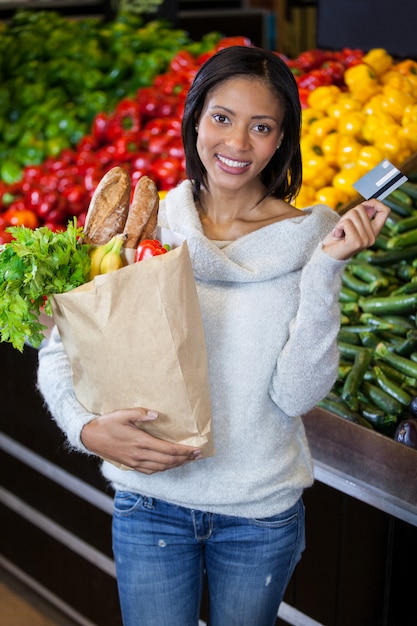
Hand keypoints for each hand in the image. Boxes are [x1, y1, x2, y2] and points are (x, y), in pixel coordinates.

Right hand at [80, 408, 201, 473]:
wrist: (90, 438)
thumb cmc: (107, 424)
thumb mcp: (122, 414)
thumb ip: (140, 413)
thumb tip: (156, 414)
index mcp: (140, 442)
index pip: (168, 449)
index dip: (183, 451)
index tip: (196, 449)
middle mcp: (139, 455)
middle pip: (168, 461)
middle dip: (185, 458)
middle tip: (198, 455)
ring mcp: (135, 462)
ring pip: (161, 468)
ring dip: (176, 464)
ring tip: (188, 459)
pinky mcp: (131, 465)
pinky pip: (152, 471)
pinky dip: (164, 468)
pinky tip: (170, 464)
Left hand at [322, 198, 390, 260]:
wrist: (328, 255)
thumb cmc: (339, 238)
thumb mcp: (352, 224)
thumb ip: (361, 216)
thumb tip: (368, 203)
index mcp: (374, 232)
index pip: (385, 211)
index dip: (376, 203)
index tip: (365, 204)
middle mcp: (373, 237)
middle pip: (362, 209)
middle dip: (348, 214)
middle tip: (343, 226)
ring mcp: (365, 240)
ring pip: (353, 214)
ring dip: (342, 221)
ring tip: (340, 231)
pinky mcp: (356, 242)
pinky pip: (346, 223)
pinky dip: (338, 226)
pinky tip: (337, 235)